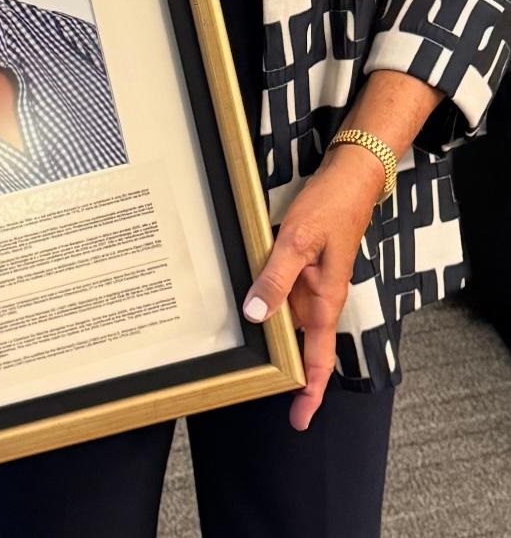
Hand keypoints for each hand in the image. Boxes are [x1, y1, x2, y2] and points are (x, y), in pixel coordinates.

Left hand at [241, 145, 382, 430]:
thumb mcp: (296, 242)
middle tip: (255, 385)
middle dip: (284, 367)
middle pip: (301, 343)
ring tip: (246, 351)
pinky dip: (268, 301)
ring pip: (290, 317)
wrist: (349, 176)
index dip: (310, 392)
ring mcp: (313, 280)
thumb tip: (256, 315)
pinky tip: (249, 300)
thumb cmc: (330, 207)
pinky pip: (284, 291)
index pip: (319, 359)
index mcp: (326, 300)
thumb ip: (276, 279)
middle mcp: (321, 296)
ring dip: (272, 332)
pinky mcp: (304, 263)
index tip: (299, 420)